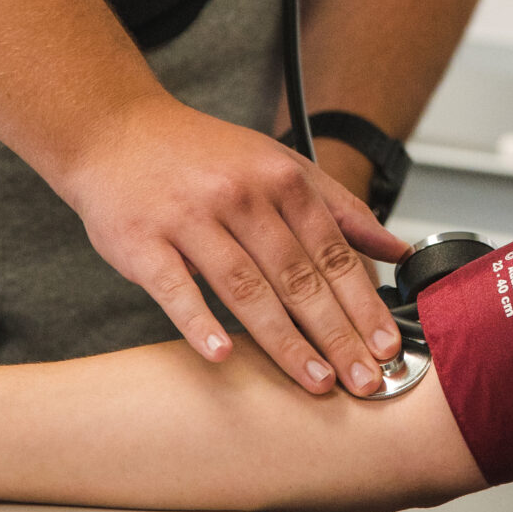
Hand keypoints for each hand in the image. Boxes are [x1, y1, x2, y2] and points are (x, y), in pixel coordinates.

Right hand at [65, 96, 409, 394]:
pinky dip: (199, 323)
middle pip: (299, 276)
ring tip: (315, 380)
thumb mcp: (279, 164)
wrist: (115, 131)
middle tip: (364, 380)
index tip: (387, 346)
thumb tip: (397, 250)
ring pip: (246, 288)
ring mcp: (190, 218)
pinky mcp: (143, 241)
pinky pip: (175, 288)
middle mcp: (241, 196)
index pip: (334, 252)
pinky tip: (222, 355)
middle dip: (337, 334)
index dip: (364, 304)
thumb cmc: (202, 156)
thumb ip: (339, 208)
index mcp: (281, 180)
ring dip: (285, 341)